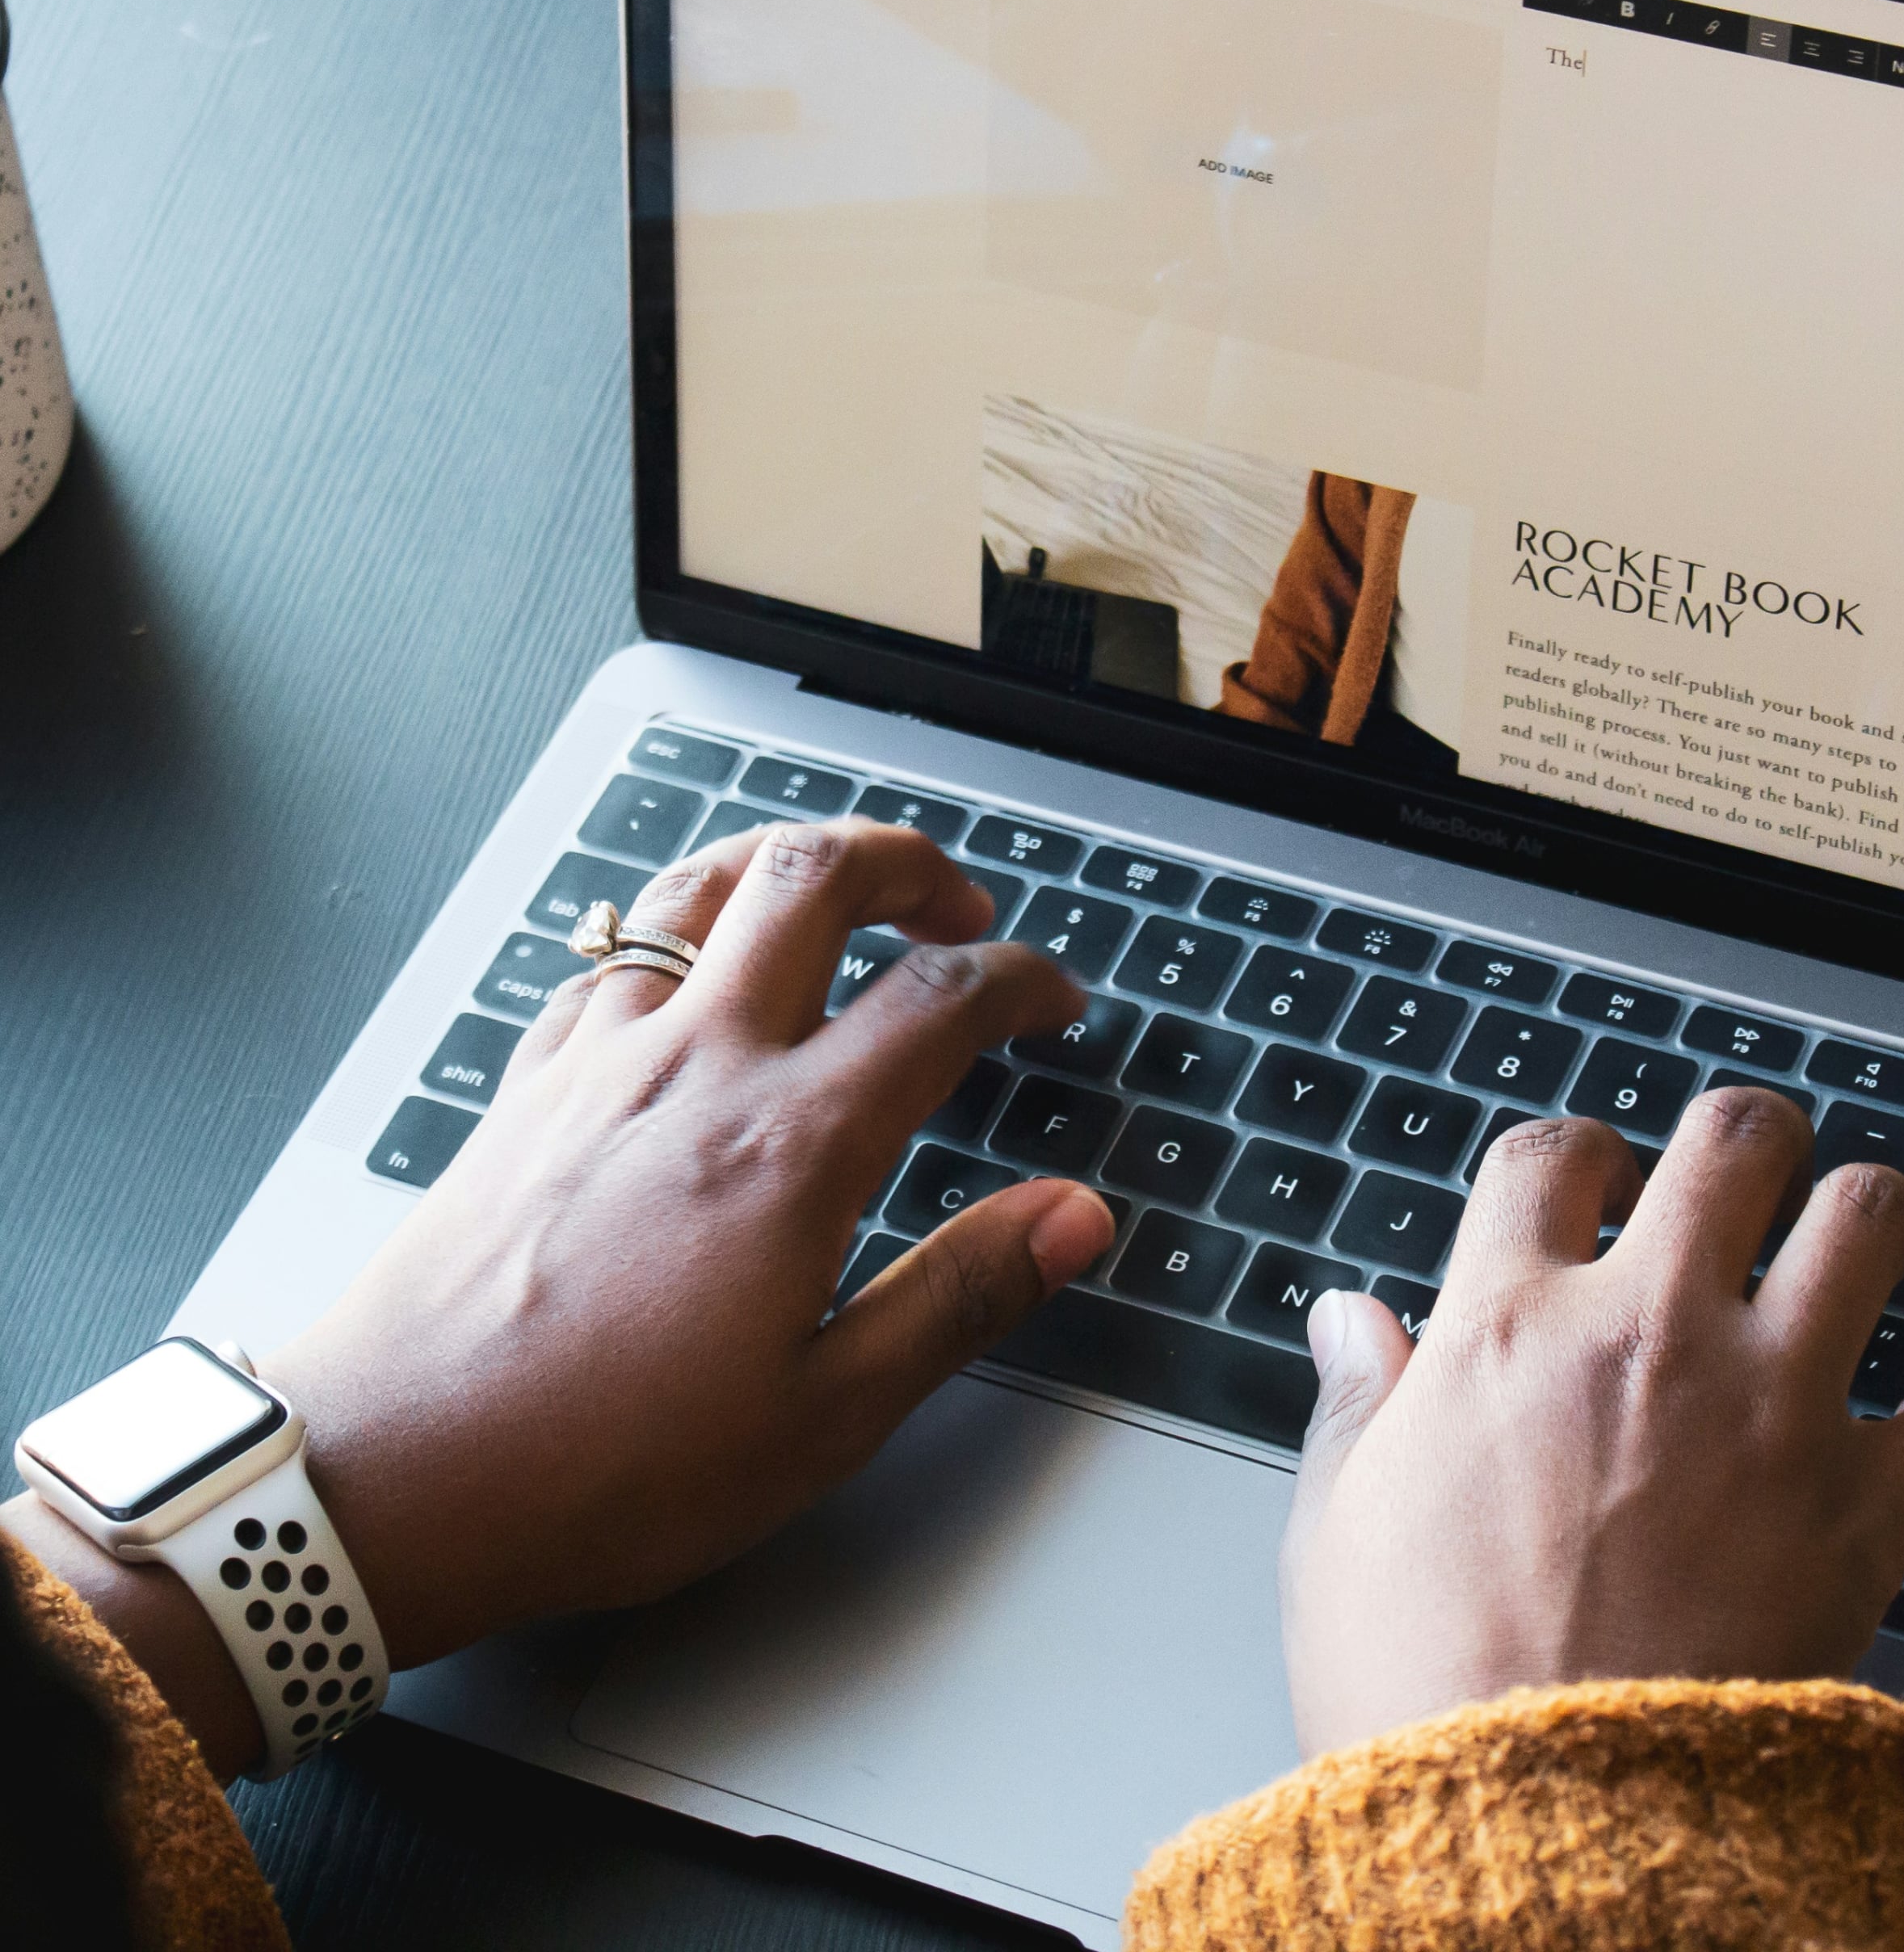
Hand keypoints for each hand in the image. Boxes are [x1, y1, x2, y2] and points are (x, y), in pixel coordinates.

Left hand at [267, 819, 1112, 1668]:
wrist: (393, 1477)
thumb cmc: (603, 1465)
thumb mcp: (824, 1414)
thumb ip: (961, 1294)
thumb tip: (1074, 1217)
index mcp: (789, 1142)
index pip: (940, 1000)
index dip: (1021, 979)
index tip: (1052, 999)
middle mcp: (695, 1065)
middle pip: (814, 877)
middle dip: (907, 862)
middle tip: (955, 905)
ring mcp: (599, 1061)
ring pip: (698, 886)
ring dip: (786, 865)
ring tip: (834, 897)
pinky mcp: (528, 1085)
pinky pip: (608, 957)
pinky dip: (672, 933)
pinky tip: (686, 980)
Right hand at [1281, 1089, 1903, 1755]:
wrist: (1545, 1826)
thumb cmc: (1424, 1685)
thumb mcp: (1337, 1529)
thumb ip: (1354, 1402)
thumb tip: (1346, 1319)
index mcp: (1504, 1329)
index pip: (1548, 1156)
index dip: (1572, 1153)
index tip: (1585, 1185)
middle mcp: (1645, 1335)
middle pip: (1732, 1141)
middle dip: (1742, 1138)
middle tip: (1739, 1173)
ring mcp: (1764, 1408)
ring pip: (1868, 1222)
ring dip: (1861, 1221)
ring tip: (1844, 1248)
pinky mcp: (1859, 1508)